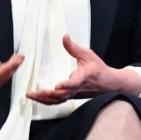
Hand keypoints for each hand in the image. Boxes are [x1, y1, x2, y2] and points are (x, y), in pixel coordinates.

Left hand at [26, 35, 140, 104]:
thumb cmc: (99, 69)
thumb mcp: (88, 55)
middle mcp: (78, 88)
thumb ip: (74, 47)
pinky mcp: (72, 97)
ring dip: (44, 100)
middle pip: (62, 95)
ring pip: (58, 100)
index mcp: (83, 77)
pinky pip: (58, 102)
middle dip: (47, 95)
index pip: (74, 83)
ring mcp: (74, 95)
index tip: (57, 85)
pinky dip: (47, 102)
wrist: (109, 84)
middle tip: (34, 93)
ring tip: (31, 96)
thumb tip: (64, 37)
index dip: (66, 85)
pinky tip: (38, 98)